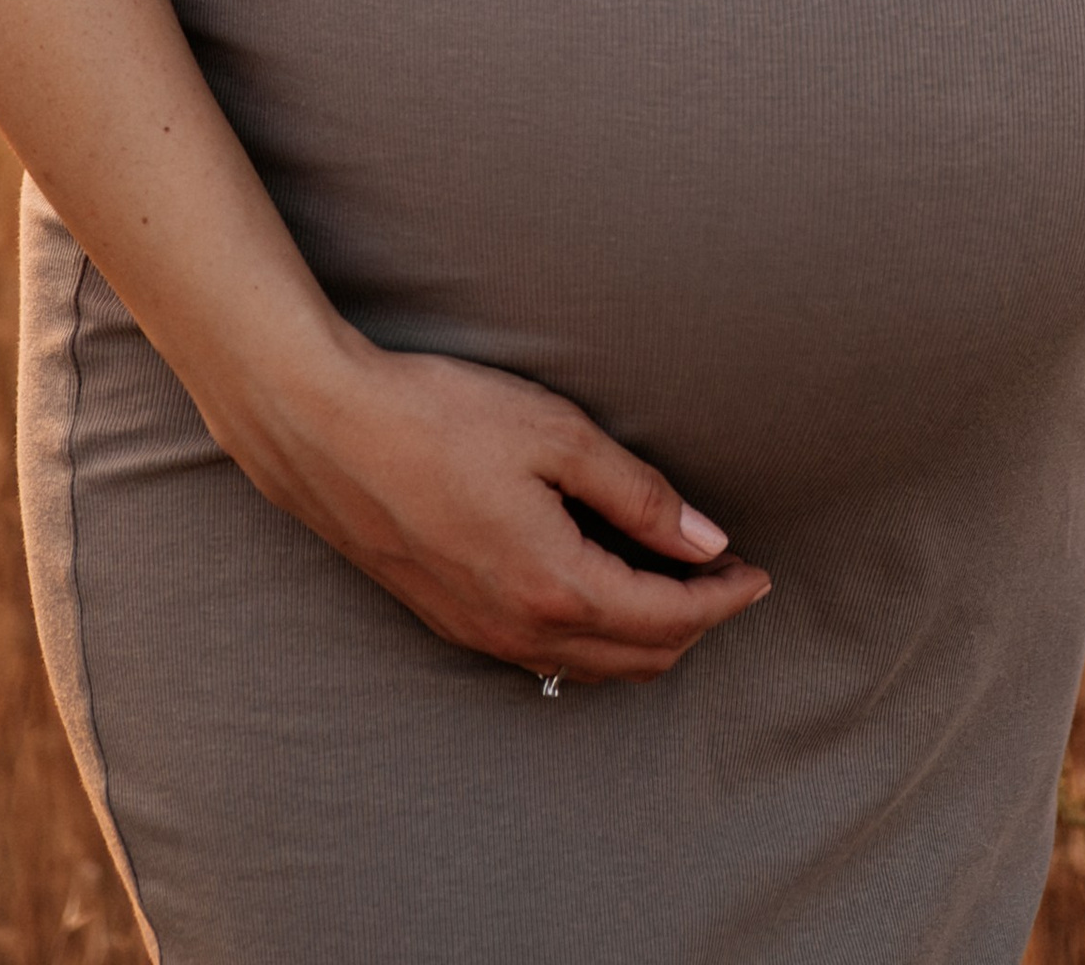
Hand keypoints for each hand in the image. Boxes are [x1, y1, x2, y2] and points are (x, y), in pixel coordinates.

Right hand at [242, 334, 771, 684]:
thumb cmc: (439, 418)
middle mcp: (520, 631)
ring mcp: (480, 635)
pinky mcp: (449, 620)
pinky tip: (598, 591)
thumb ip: (638, 493)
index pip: (669, 618)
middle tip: (727, 580)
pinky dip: (592, 638)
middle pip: (638, 659)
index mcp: (556, 587)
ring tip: (675, 584)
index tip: (758, 572)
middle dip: (695, 625)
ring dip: (645, 638)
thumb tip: (706, 538)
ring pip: (590, 667)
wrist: (326, 429)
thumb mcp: (554, 435)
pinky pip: (544, 657)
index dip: (725, 599)